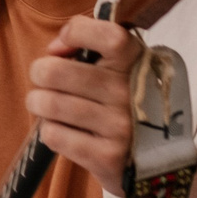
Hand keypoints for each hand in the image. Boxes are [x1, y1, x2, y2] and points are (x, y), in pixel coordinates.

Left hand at [29, 15, 139, 197]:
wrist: (157, 163)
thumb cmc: (125, 103)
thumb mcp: (123, 68)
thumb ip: (91, 46)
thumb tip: (55, 49)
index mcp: (138, 64)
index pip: (109, 36)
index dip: (75, 33)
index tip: (62, 48)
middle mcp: (132, 93)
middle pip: (53, 71)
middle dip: (39, 74)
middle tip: (48, 82)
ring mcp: (121, 127)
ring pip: (47, 104)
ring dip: (39, 104)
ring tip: (51, 107)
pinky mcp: (107, 158)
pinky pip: (52, 134)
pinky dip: (50, 132)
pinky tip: (68, 132)